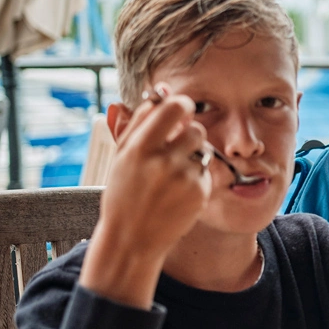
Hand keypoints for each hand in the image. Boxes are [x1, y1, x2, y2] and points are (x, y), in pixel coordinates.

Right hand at [81, 87, 213, 308]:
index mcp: (140, 148)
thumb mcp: (122, 155)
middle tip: (174, 147)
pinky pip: (205, 171)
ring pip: (203, 149)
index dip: (182, 105)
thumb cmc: (124, 192)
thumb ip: (141, 120)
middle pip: (196, 128)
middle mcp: (164, 162)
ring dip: (192, 154)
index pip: (176, 107)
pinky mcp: (200, 194)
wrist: (132, 239)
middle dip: (187, 134)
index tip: (179, 112)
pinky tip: (177, 191)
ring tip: (173, 172)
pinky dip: (195, 176)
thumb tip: (162, 90)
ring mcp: (185, 179)